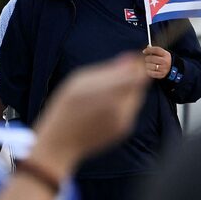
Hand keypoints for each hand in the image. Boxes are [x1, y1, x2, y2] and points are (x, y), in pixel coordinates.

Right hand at [30, 53, 147, 179]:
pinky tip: (103, 108)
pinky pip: (130, 111)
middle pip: (139, 86)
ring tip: (104, 94)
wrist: (61, 141)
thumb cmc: (65, 107)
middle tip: (114, 76)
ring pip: (136, 98)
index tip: (134, 61)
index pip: (138, 74)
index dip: (139, 66)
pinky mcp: (124, 130)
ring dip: (127, 91)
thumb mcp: (79, 81)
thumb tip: (130, 59)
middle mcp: (121, 107)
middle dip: (132, 78)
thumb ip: (107, 70)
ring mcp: (124, 121)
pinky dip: (122, 104)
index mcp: (109, 91)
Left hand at [143, 46, 171, 78]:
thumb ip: (155, 50)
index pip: (156, 50)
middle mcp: (165, 61)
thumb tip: (148, 46)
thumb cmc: (163, 60)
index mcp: (166, 54)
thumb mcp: (161, 54)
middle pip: (152, 58)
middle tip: (146, 60)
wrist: (171, 70)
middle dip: (147, 58)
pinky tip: (149, 69)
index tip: (144, 51)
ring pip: (150, 65)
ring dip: (147, 65)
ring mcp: (164, 68)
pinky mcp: (161, 74)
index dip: (149, 50)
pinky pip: (150, 72)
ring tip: (148, 65)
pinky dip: (148, 71)